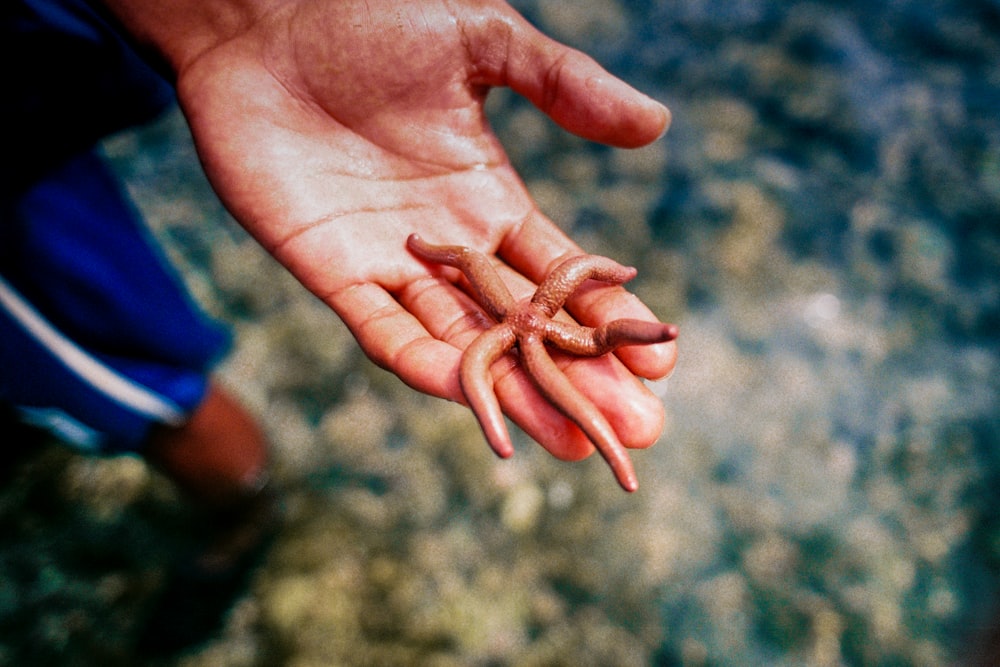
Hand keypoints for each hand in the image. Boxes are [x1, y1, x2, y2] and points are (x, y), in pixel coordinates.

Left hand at [123, 0, 677, 462]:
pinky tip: (472, 397)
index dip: (611, 318)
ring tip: (571, 439)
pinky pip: (384, 332)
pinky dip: (425, 366)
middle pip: (526, 328)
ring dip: (516, 392)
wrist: (263, 19)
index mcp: (491, 197)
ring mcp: (393, 266)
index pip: (563, 276)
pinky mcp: (332, 273)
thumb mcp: (482, 41)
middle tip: (638, 430)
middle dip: (581, 380)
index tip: (661, 360)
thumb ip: (563, 84)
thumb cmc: (368, 17)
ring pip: (465, 343)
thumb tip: (657, 124)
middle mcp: (451, 247)